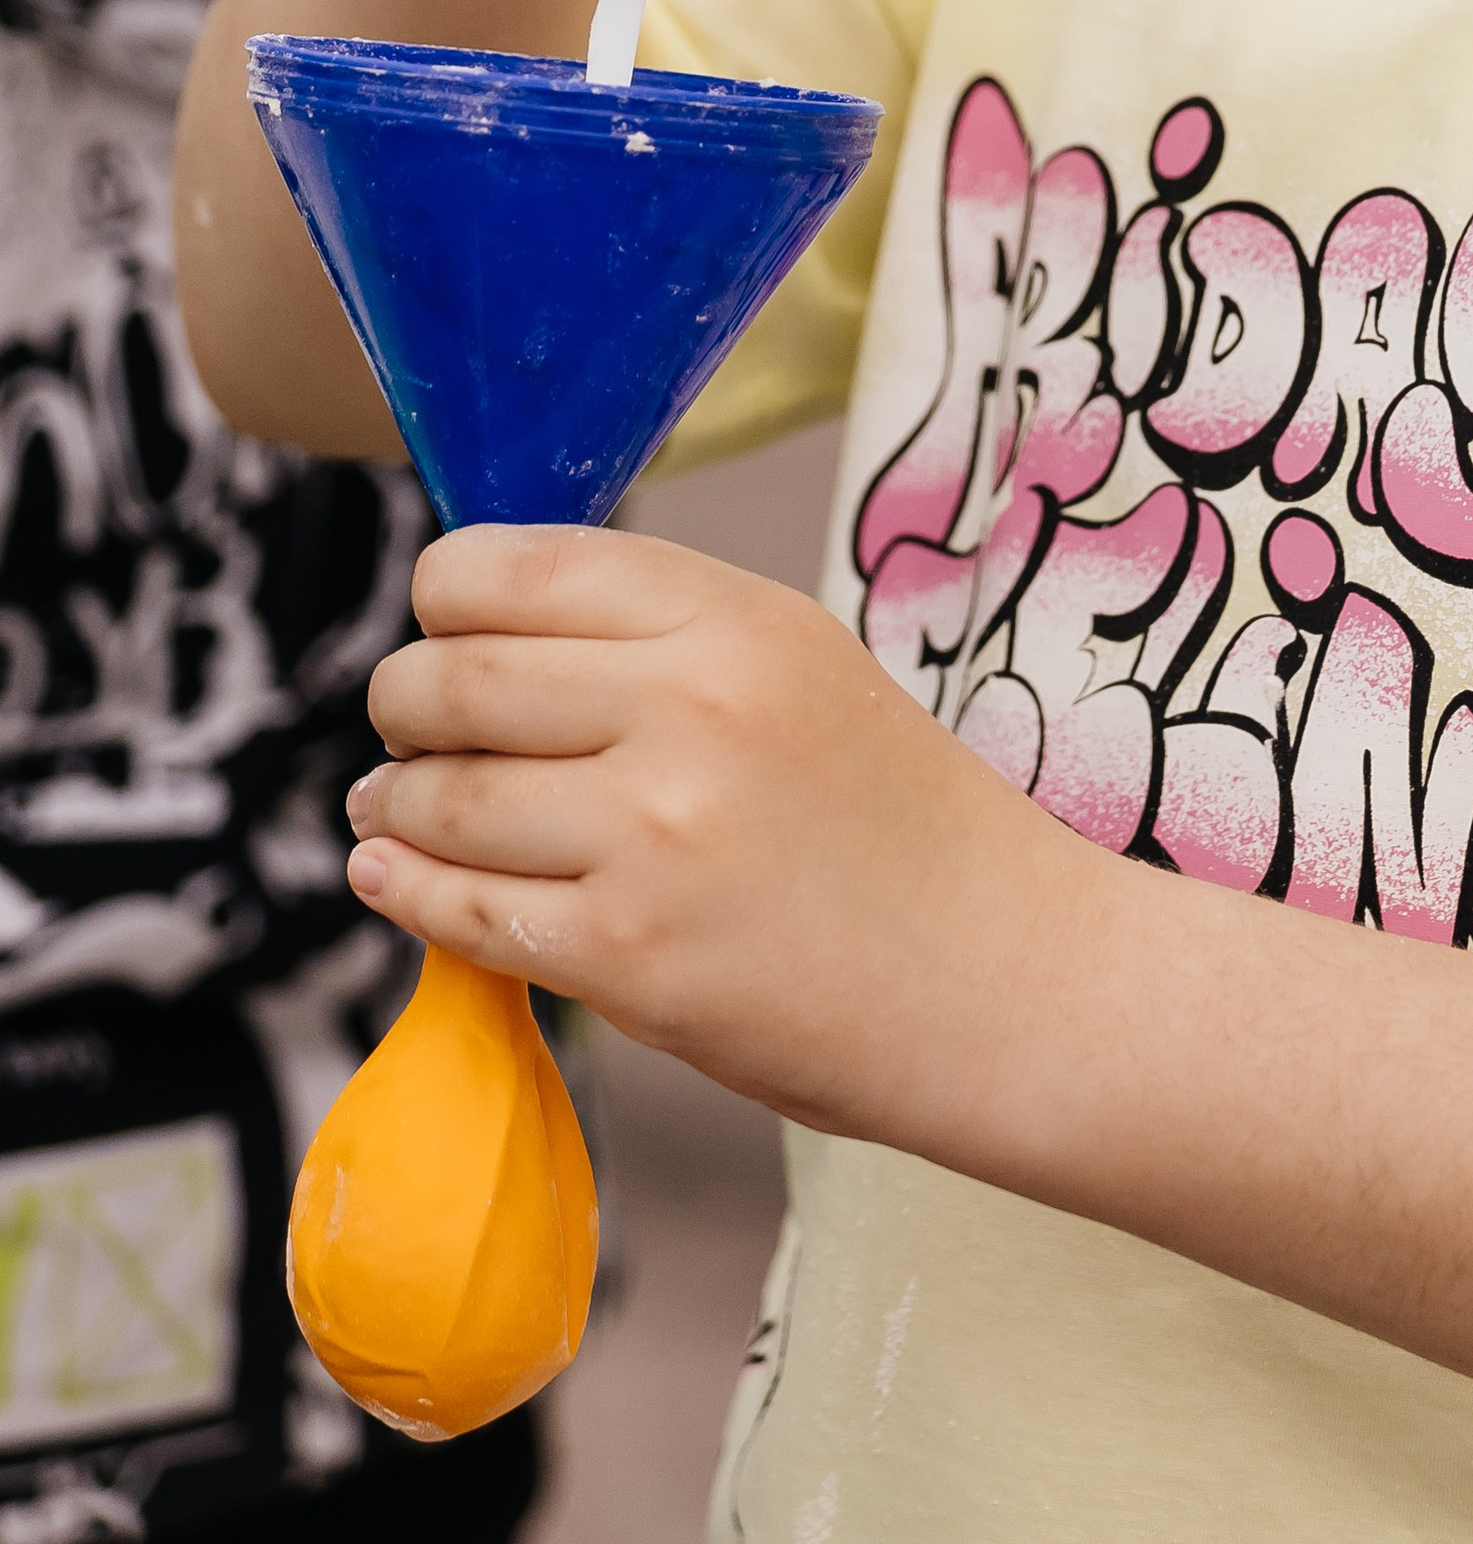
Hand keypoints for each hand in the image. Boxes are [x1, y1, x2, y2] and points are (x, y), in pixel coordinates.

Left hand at [345, 529, 1075, 1139]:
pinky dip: (408, 890)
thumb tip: (477, 631)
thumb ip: (658, 637)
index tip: (443, 629)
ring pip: (442, 796)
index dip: (444, 597)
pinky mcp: (631, 957)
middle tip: (402, 724)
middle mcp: (691, 707)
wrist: (1007, 976)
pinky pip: (463, 910)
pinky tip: (394, 875)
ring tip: (393, 805)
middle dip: (401, 701)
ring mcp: (655, 836)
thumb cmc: (899, 819)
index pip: (510, 567)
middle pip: (452, 676)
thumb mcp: (802, 668)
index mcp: (736, 618)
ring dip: (396, 801)